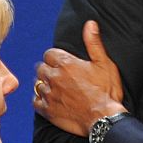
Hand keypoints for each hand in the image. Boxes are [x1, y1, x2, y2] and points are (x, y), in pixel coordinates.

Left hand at [33, 20, 125, 135]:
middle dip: (48, 69)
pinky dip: (40, 99)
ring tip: (54, 86)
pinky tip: (49, 100)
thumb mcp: (104, 63)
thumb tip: (90, 23)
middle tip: (58, 74)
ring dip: (44, 84)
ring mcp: (50, 95)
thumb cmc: (106, 90)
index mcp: (66, 64)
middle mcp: (54, 78)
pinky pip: (36, 101)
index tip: (62, 62)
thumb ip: (93, 42)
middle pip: (41, 68)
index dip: (56, 57)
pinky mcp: (48, 111)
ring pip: (37, 84)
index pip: (49, 54)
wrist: (103, 118)